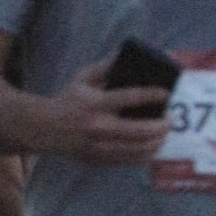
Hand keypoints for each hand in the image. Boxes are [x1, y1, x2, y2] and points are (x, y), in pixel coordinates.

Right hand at [51, 60, 173, 167]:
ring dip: (159, 140)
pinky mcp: (100, 160)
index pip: (131, 98)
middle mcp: (99, 127)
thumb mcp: (83, 78)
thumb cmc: (69, 100)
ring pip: (140, 149)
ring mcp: (100, 147)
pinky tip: (154, 144)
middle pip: (142, 130)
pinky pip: (132, 160)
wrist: (45, 129)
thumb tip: (127, 54)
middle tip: (170, 118)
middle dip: (163, 125)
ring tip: (164, 131)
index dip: (153, 95)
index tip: (166, 93)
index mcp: (95, 104)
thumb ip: (106, 66)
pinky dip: (148, 153)